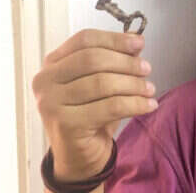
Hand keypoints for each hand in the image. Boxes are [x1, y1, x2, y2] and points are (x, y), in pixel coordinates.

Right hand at [32, 29, 157, 181]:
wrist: (79, 157)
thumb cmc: (92, 113)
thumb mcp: (103, 82)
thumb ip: (115, 59)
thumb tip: (137, 41)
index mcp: (52, 63)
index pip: (84, 40)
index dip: (114, 39)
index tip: (139, 43)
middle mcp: (45, 80)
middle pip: (93, 59)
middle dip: (126, 63)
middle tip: (147, 69)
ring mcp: (50, 103)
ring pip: (103, 83)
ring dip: (134, 85)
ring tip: (150, 90)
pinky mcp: (65, 124)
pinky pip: (110, 107)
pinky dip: (135, 104)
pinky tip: (150, 105)